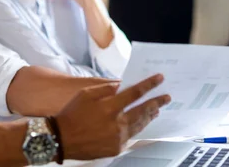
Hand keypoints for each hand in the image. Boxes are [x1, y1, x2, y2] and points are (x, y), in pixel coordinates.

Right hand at [55, 74, 170, 159]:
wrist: (62, 139)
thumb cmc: (72, 113)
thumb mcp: (86, 94)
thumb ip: (106, 88)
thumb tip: (123, 84)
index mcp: (109, 106)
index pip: (135, 93)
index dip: (149, 85)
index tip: (160, 79)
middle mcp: (117, 122)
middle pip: (143, 110)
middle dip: (157, 102)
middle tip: (166, 97)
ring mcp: (118, 137)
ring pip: (140, 124)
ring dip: (150, 116)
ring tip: (157, 110)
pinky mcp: (116, 148)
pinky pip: (131, 136)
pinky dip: (138, 128)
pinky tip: (142, 123)